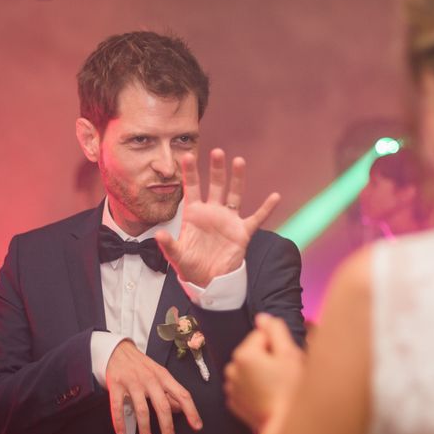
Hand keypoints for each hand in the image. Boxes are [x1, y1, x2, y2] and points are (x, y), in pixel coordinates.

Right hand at [106, 340, 202, 433]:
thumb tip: (181, 408)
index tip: (197, 425)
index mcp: (164, 377)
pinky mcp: (117, 386)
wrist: (119, 350)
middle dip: (168, 427)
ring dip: (145, 429)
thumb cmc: (141, 365)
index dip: (191, 411)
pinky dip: (119, 422)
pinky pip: (118, 407)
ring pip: (142, 409)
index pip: (182, 395)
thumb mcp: (160, 374)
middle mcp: (151, 380)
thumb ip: (170, 391)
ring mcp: (133, 383)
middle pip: (163, 406)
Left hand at [155, 148, 279, 286]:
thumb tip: (158, 235)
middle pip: (215, 185)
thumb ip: (169, 245)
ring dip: (237, 179)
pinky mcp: (242, 232)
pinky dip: (266, 208)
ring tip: (239, 161)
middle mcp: (212, 212)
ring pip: (235, 195)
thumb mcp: (177, 256)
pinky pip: (256, 218)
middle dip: (216, 169)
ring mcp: (228, 220)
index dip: (190, 173)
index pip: (192, 188)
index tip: (187, 156)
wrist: (209, 281)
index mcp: (194, 214)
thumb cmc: (191, 266)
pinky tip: (275, 197)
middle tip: (217, 152)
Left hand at [224, 314, 304, 430]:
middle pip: (254, 351)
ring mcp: (231, 387)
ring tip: (275, 386)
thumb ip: (275, 330)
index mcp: (244, 354)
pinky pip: (245, 385)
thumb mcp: (289, 354)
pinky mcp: (234, 402)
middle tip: (283, 374)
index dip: (277, 345)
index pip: (262, 334)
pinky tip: (267, 396)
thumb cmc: (290, 390)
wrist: (283, 427)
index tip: (284, 360)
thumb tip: (263, 318)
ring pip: (249, 368)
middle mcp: (232, 368)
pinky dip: (255, 387)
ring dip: (261, 372)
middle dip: (268, 358)